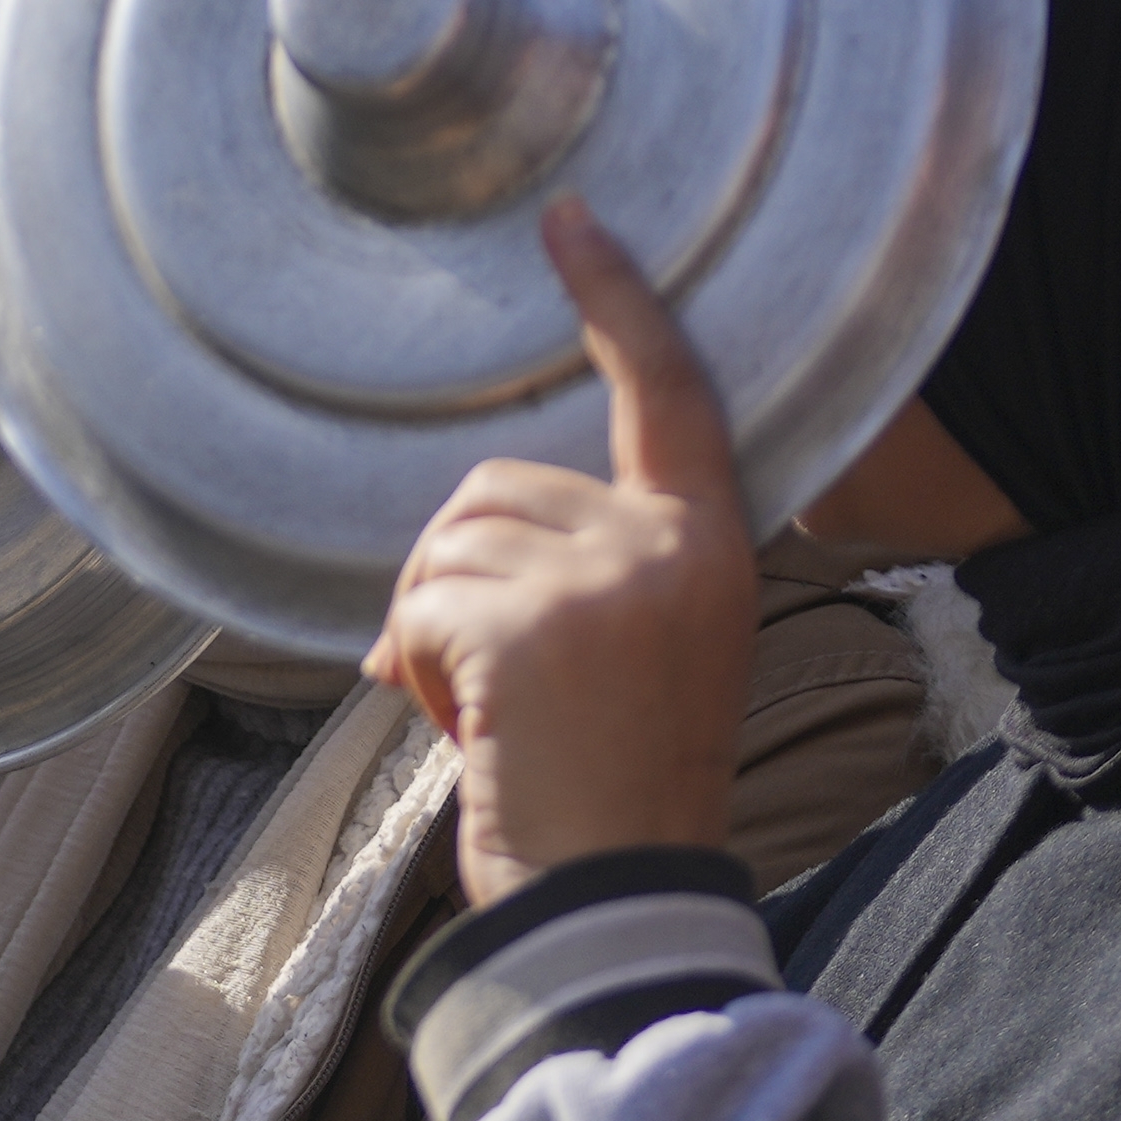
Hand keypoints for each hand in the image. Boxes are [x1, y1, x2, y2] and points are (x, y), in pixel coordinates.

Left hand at [368, 198, 757, 907]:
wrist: (615, 898)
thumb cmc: (609, 793)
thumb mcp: (636, 659)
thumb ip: (588, 575)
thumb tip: (455, 546)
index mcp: (711, 544)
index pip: (665, 393)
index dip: (617, 302)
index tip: (573, 222)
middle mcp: (668, 546)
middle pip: (490, 490)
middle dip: (453, 582)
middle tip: (491, 690)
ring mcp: (605, 581)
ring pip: (442, 545)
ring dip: (426, 633)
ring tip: (487, 718)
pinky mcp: (533, 626)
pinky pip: (415, 607)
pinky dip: (409, 672)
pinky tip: (467, 733)